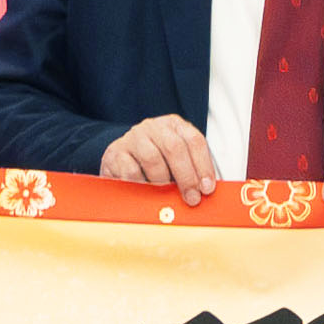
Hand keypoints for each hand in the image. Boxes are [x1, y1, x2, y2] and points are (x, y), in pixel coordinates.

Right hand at [99, 115, 221, 202]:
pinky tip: (146, 193)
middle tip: (192, 198)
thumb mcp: (175, 160)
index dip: (203, 165)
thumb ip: (190, 171)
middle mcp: (154, 127)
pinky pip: (132, 171)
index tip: (207, 188)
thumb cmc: (155, 162)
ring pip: (152, 158)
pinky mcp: (116, 152)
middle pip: (174, 147)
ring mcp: (133, 137)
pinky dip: (142, 185)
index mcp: (174, 125)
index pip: (194, 140)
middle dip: (186, 177)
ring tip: (166, 196)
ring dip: (163, 182)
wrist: (119, 158)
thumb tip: (204, 191)